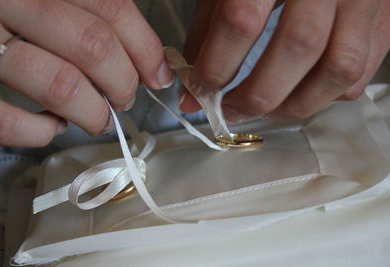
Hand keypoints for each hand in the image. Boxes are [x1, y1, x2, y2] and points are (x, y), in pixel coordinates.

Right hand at [0, 0, 172, 146]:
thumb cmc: (6, 4)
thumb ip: (88, 9)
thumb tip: (146, 55)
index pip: (112, 10)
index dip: (146, 49)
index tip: (159, 74)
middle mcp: (8, 0)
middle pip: (93, 48)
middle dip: (122, 84)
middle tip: (125, 99)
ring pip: (59, 85)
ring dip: (91, 113)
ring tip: (96, 118)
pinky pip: (3, 119)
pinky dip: (37, 132)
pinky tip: (50, 127)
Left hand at [180, 0, 389, 121]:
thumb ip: (209, 30)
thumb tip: (195, 85)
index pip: (242, 19)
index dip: (216, 65)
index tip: (201, 89)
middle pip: (298, 47)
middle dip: (256, 95)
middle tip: (231, 109)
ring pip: (339, 69)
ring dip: (295, 104)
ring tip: (266, 109)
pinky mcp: (382, 21)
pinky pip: (359, 74)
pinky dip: (326, 96)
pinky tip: (300, 93)